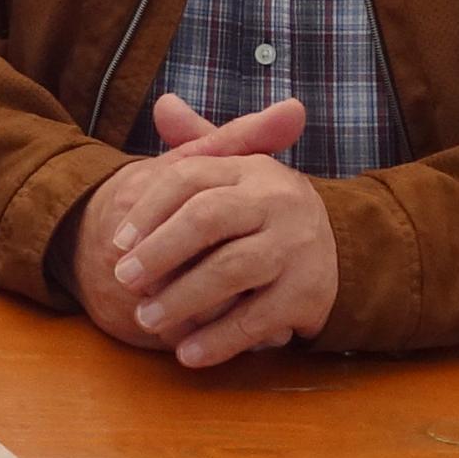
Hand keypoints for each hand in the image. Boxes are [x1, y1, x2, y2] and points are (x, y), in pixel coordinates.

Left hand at [65, 94, 335, 367]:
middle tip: (122, 279)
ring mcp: (297, 247)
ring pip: (230, 271)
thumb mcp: (239, 172)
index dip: (148, 210)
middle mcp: (278, 201)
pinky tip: (186, 354)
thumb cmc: (264, 211)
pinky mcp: (308, 293)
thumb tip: (163, 104)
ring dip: (181, 299)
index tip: (116, 241)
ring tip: (145, 319)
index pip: (190, 177)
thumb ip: (199, 143)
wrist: (341, 248)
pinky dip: (219, 339)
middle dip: (159, 251)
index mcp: (252, 168)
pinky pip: (256, 319)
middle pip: (207, 218)